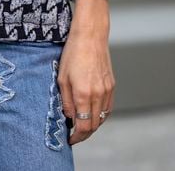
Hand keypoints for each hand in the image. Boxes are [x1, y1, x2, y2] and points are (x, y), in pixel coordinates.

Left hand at [58, 26, 114, 144]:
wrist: (91, 36)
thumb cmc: (73, 53)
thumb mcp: (62, 77)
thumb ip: (65, 101)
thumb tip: (70, 117)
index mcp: (83, 94)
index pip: (83, 126)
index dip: (76, 137)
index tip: (70, 139)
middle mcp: (98, 95)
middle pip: (94, 125)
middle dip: (84, 133)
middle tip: (74, 134)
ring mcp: (107, 90)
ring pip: (102, 118)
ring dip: (93, 124)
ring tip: (82, 123)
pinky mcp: (112, 85)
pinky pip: (108, 107)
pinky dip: (101, 114)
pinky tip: (92, 112)